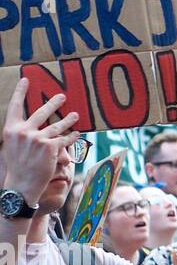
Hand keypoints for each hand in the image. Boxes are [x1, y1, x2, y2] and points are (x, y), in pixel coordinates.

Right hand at [1, 79, 79, 206]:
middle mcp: (23, 131)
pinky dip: (72, 136)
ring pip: (58, 125)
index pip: (15, 106)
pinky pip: (65, 138)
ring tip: (76, 115)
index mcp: (11, 130)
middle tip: (62, 96)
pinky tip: (77, 134)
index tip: (26, 79)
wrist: (22, 185)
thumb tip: (31, 122)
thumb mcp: (13, 146)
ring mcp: (38, 138)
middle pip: (41, 111)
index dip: (20, 92)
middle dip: (53, 103)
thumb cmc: (18, 166)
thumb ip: (20, 133)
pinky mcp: (51, 147)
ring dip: (69, 119)